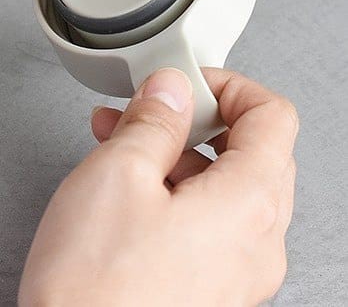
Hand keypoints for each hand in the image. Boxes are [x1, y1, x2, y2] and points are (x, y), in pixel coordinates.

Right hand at [19, 68, 297, 305]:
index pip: (273, 116)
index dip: (227, 86)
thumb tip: (171, 88)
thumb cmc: (95, 287)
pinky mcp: (210, 287)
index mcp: (247, 206)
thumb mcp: (118, 173)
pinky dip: (174, 188)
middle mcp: (256, 244)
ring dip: (176, 152)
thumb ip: (154, 119)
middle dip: (195, 118)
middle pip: (253, 150)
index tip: (184, 82)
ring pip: (225, 185)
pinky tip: (127, 183)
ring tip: (119, 141)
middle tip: (147, 107)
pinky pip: (208, 220)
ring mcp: (237, 271)